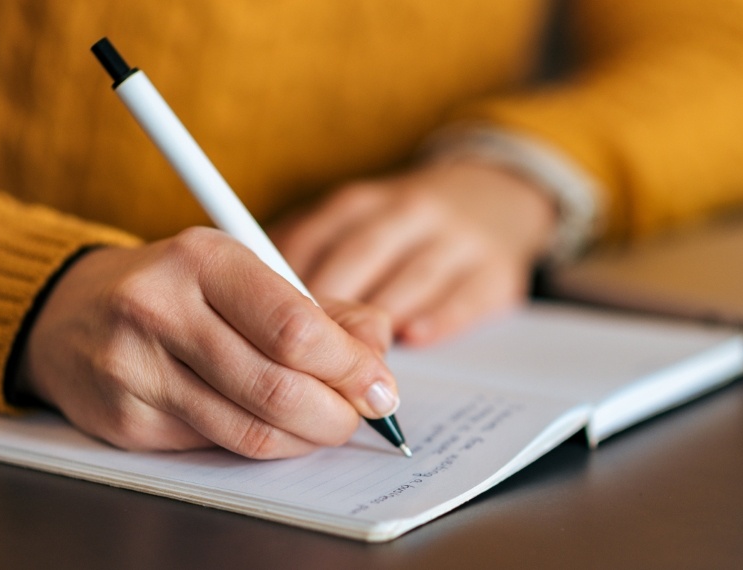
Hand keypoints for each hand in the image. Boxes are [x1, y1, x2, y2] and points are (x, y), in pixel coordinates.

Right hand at [16, 227, 398, 458]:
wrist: (69, 312)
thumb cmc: (178, 289)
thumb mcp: (246, 274)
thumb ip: (320, 308)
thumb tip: (377, 349)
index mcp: (203, 259)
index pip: (295, 327)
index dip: (350, 367)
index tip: (379, 384)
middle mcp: (161, 309)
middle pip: (277, 386)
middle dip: (336, 413)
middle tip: (359, 415)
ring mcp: (136, 368)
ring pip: (249, 429)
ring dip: (305, 437)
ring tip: (324, 424)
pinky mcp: (125, 420)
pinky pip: (216, 447)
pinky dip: (261, 444)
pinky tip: (271, 426)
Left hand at [271, 160, 557, 344]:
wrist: (495, 197)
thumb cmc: (402, 229)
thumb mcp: (354, 225)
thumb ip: (307, 258)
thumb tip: (246, 308)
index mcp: (360, 203)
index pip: (313, 239)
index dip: (285, 285)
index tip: (262, 324)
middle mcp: (408, 212)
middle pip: (359, 258)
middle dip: (329, 310)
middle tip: (302, 357)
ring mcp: (456, 239)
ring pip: (410, 277)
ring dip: (379, 319)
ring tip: (351, 362)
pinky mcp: (496, 270)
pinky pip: (465, 295)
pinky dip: (438, 317)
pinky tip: (413, 337)